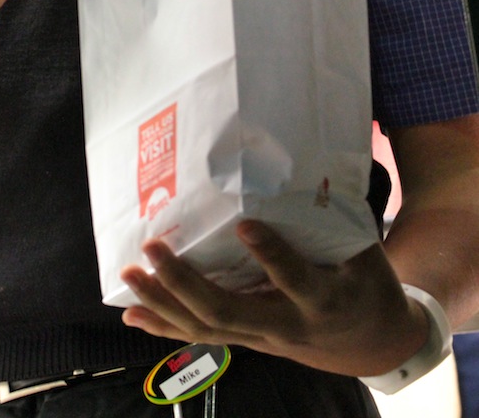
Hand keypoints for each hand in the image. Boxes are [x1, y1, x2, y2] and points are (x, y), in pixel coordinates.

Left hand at [120, 221, 428, 377]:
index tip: (245, 224)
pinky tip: (133, 313)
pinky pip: (201, 336)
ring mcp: (262, 339)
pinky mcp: (247, 341)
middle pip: (229, 312)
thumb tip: (307, 159)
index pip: (296, 279)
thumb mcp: (364, 250)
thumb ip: (334, 215)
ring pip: (206, 328)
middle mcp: (287, 325)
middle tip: (153, 248)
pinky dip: (164, 325)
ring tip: (130, 274)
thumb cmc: (366, 285)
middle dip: (186, 283)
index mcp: (324, 299)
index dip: (272, 256)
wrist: (372, 343)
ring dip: (164, 302)